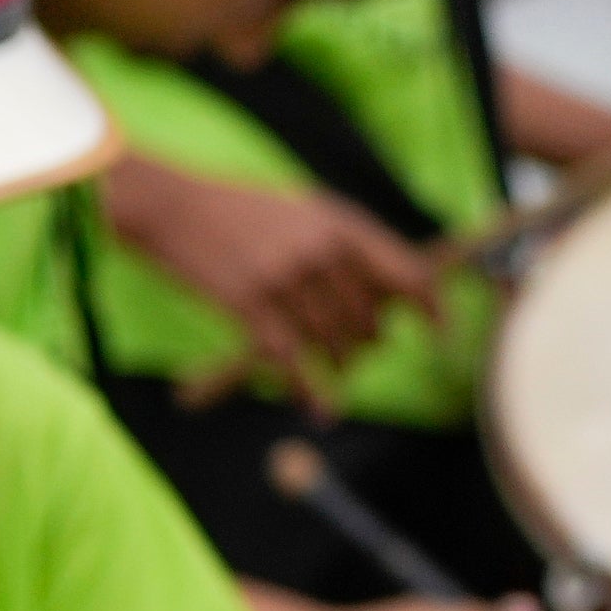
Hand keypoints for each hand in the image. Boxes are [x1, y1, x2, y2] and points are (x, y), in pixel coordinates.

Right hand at [104, 157, 431, 383]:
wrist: (168, 204)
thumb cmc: (234, 209)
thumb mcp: (301, 213)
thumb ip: (343, 246)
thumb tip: (389, 293)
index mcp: (340, 224)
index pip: (408, 275)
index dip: (433, 310)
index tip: (442, 335)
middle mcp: (319, 251)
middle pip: (368, 317)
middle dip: (369, 341)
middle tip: (361, 352)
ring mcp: (283, 279)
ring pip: (331, 341)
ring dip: (338, 365)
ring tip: (336, 375)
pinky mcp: (247, 305)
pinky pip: (289, 359)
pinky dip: (304, 388)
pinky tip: (312, 406)